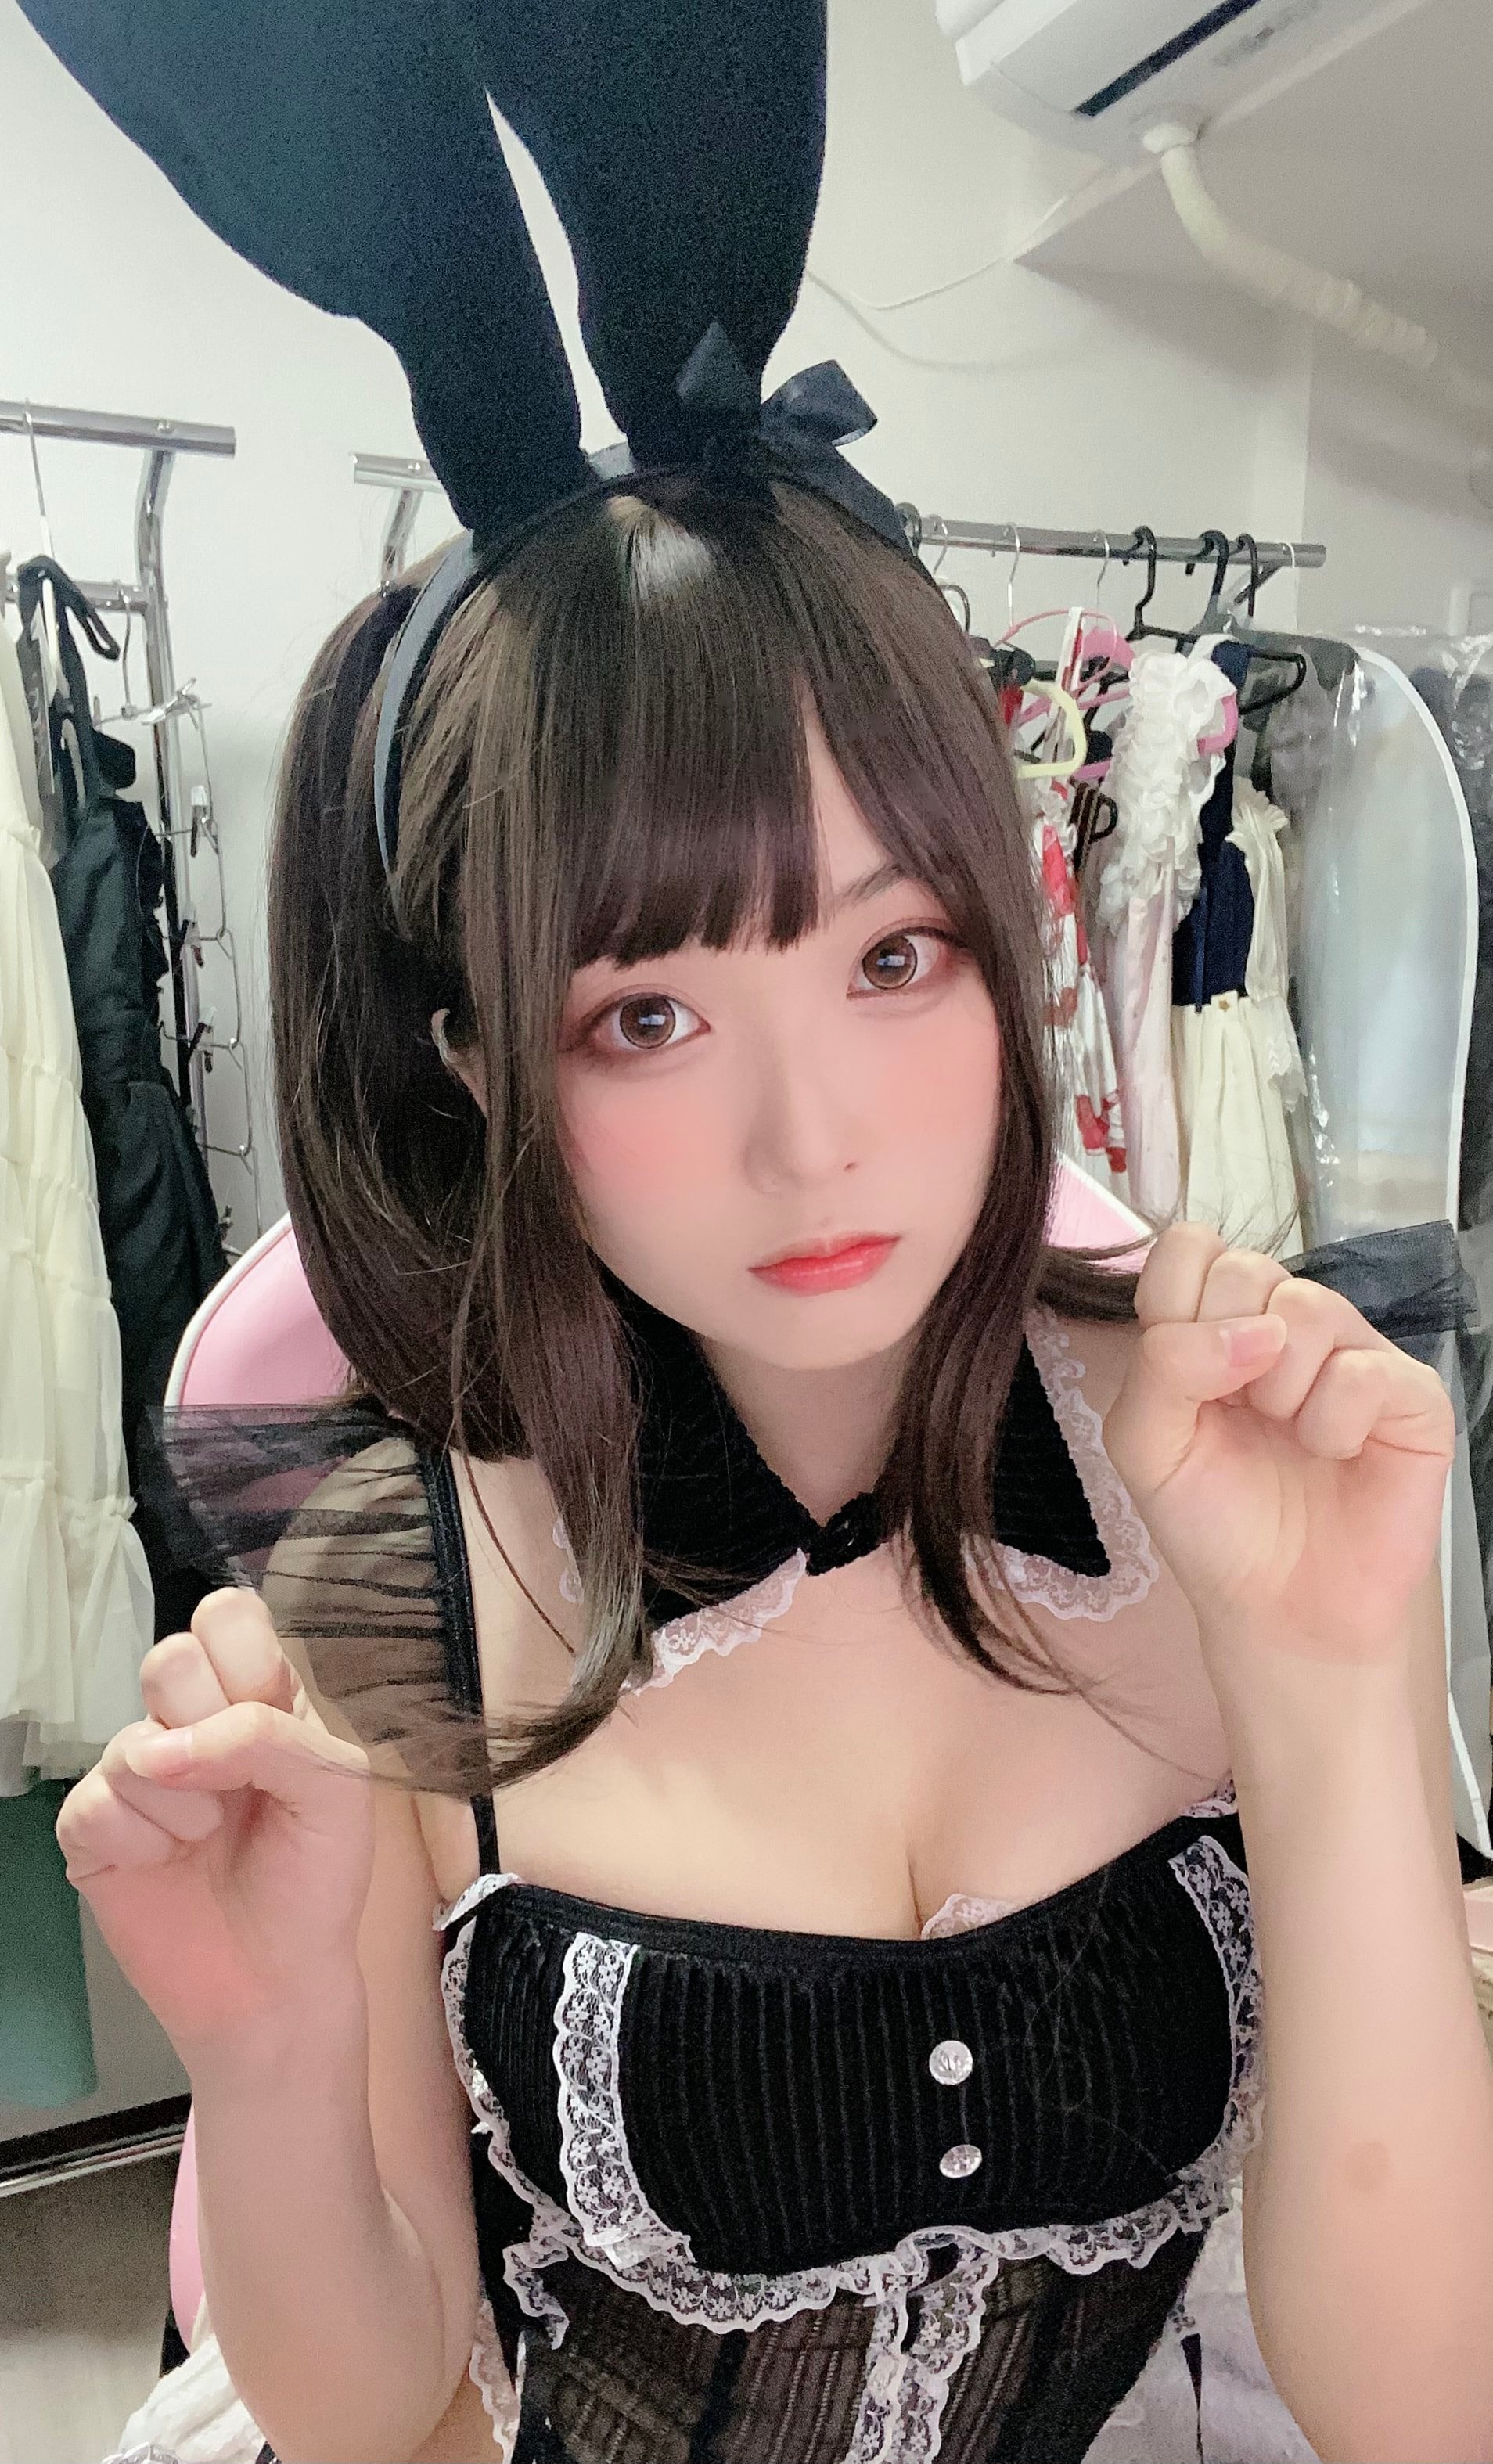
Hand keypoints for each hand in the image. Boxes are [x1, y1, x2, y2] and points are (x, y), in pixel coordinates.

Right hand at [56, 1589, 374, 2066]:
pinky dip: (141, 1843)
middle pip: (168, 1658)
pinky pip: (94, 1804)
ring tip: (209, 1840)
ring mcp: (136, 1770)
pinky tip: (166, 1865)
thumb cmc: (316, 1876)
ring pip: (129, 1739)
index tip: (268, 1714)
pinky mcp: (92, 1827)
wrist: (275, 1980)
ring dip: (185, 1803)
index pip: (227, 1614)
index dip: (242, 1659)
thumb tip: (165, 1745)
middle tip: (238, 1786)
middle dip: (208, 1726)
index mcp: (258, 1696)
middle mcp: (192, 1720)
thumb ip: (269, 1736)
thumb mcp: (336, 1789)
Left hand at [1101, 1226, 1453, 1683]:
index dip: (1177, 1305)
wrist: (1280, 1607)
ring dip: (1279, 1391)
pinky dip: (1334, 1424)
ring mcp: (1353, 1352)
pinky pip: (1365, 1371)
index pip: (1190, 1247)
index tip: (1183, 1377)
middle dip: (1224, 1353)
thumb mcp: (1146, 1445)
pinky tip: (1335, 1455)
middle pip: (1247, 1268)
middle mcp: (1287, 1324)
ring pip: (1309, 1308)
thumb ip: (1161, 1367)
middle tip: (1239, 1415)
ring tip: (1288, 1438)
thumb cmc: (1214, 1522)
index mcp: (1217, 1322)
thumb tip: (1250, 1329)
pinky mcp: (1410, 1394)